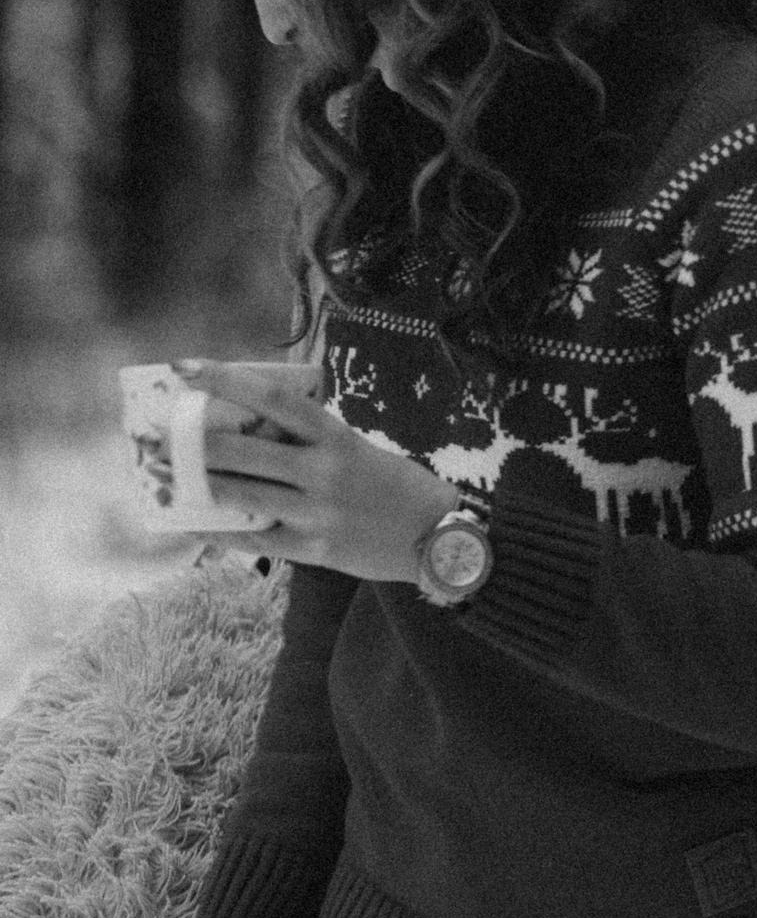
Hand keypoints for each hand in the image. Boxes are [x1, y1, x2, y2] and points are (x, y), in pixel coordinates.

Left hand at [181, 361, 458, 583]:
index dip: (228, 381)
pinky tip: (193, 522)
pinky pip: (255, 538)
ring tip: (161, 475)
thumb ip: (312, 442)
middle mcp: (325, 472)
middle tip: (157, 434)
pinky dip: (220, 530)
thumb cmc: (395, 485)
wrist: (437, 536)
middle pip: (245, 450)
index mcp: (338, 439)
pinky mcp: (314, 550)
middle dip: (193, 442)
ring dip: (195, 484)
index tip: (189, 367)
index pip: (275, 400)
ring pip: (241, 494)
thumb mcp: (359, 449)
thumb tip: (251, 431)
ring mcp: (318, 513)